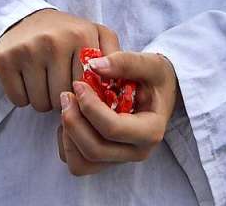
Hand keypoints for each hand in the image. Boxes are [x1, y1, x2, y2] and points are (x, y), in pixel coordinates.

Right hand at [0, 9, 120, 112]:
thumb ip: (117, 58)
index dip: (86, 94)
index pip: (90, 89)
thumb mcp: (97, 35)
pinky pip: (18, 101)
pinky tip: (26, 78)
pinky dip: (22, 97)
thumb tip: (125, 88)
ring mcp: (26, 49)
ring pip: (41, 104)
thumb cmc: (68, 33)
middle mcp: (53, 40)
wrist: (27, 17)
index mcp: (80, 34)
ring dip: (43, 99)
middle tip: (58, 79)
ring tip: (44, 78)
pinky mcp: (4, 60)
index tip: (81, 84)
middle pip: (64, 99)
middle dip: (64, 98)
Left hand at [57, 51, 179, 176]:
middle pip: (95, 150)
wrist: (159, 92)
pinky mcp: (105, 160)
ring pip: (83, 163)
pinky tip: (72, 118)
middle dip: (74, 122)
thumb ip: (124, 62)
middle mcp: (136, 151)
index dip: (89, 106)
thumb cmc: (155, 78)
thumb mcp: (149, 63)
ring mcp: (120, 159)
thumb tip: (93, 66)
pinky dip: (66, 144)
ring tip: (67, 107)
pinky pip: (78, 163)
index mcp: (150, 131)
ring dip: (68, 135)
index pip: (113, 128)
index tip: (78, 83)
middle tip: (66, 94)